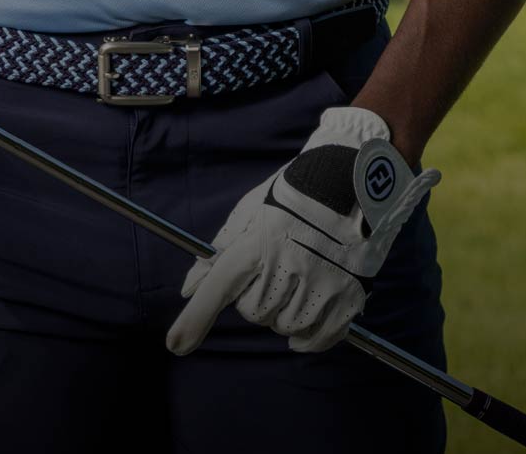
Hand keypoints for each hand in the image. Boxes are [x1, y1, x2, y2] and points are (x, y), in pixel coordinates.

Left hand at [166, 105, 439, 355]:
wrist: (350, 181)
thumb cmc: (293, 194)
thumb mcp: (250, 210)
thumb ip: (219, 250)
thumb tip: (188, 289)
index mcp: (259, 241)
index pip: (220, 286)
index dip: (196, 318)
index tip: (175, 344)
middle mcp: (288, 266)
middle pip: (252, 312)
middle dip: (253, 297)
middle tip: (270, 269)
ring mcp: (320, 284)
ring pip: (283, 326)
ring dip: (281, 313)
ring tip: (294, 280)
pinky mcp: (347, 299)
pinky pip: (316, 338)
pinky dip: (307, 337)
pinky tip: (305, 318)